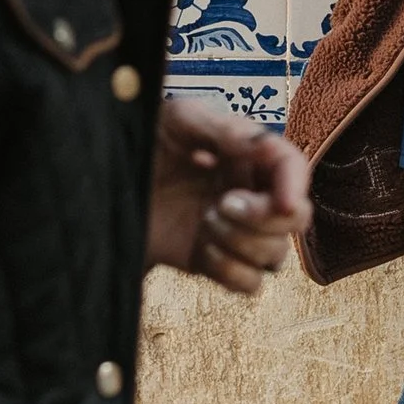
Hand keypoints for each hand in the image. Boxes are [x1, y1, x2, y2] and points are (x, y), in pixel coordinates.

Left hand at [147, 96, 311, 294]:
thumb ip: (223, 128)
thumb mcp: (179, 120)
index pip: (293, 168)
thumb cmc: (146, 143)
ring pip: (276, 255)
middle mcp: (251, 194)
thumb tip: (266, 145)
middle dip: (266, 218)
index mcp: (248, 155)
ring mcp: (236, 233)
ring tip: (205, 221)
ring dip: (243, 243)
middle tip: (223, 204)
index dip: (296, 186)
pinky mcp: (217, 262)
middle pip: (296, 219)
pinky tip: (204, 248)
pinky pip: (250, 283)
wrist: (106, 183)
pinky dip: (230, 270)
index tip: (282, 202)